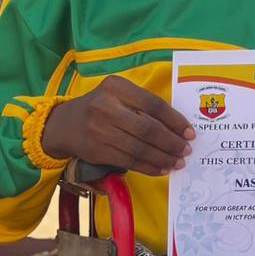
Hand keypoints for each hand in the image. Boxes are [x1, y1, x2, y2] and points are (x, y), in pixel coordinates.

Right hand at [41, 76, 193, 174]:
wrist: (65, 124)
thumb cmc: (102, 107)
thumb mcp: (119, 95)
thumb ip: (143, 105)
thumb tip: (178, 127)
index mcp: (116, 87)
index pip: (153, 104)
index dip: (174, 120)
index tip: (189, 132)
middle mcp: (106, 106)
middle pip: (147, 128)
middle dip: (171, 142)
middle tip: (185, 150)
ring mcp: (99, 130)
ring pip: (139, 148)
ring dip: (162, 158)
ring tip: (177, 162)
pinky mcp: (96, 151)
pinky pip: (129, 161)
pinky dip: (148, 166)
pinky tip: (161, 168)